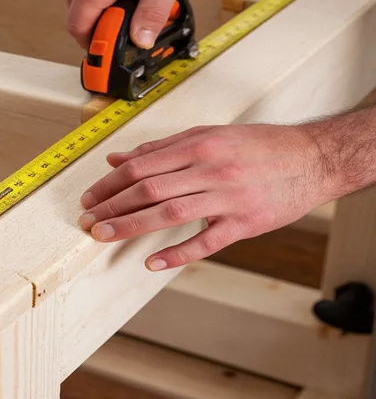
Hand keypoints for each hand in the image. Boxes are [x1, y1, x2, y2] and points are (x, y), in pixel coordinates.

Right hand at [58, 0, 197, 49]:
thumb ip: (152, 16)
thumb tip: (141, 41)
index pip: (79, 30)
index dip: (98, 45)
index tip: (116, 51)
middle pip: (78, 22)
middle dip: (103, 29)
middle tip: (130, 24)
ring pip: (79, 11)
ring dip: (101, 16)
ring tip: (127, 5)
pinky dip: (99, 3)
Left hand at [78, 124, 333, 270]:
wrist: (312, 159)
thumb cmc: (258, 146)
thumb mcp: (207, 136)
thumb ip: (160, 149)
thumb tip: (117, 159)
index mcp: (198, 145)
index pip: (141, 166)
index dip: (109, 184)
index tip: (90, 197)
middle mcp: (210, 169)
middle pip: (149, 189)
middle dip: (111, 206)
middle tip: (87, 221)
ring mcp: (228, 197)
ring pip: (170, 213)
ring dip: (130, 226)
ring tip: (103, 235)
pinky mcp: (244, 223)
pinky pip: (206, 241)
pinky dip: (177, 253)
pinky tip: (153, 262)